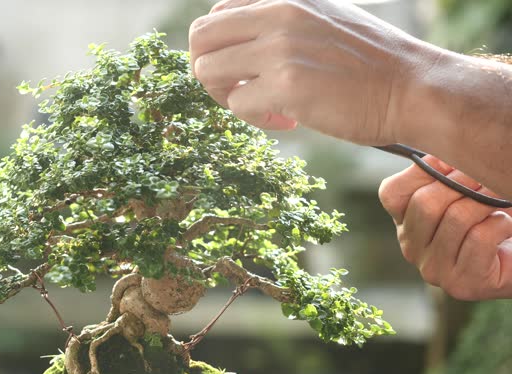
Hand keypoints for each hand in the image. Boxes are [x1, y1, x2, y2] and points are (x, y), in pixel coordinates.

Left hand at [189, 0, 438, 145]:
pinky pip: (237, 104)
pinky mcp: (286, 85)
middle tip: (237, 90)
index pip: (218, 14)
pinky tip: (288, 120)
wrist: (413, 88)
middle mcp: (278, 13)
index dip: (220, 49)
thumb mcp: (322, 20)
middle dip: (208, 71)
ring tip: (264, 105)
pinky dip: (255, 118)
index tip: (243, 69)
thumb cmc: (370, 64)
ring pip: (208, 72)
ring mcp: (279, 47)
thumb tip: (237, 46)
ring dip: (227, 96)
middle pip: (199, 38)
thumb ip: (280, 23)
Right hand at [378, 155, 511, 299]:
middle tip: (489, 176)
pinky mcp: (462, 284)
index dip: (424, 170)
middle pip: (425, 203)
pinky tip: (507, 224)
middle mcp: (412, 250)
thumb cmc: (490, 221)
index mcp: (405, 225)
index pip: (392, 193)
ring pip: (456, 218)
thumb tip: (443, 151)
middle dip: (463, 182)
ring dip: (487, 201)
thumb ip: (443, 174)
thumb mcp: (460, 194)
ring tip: (503, 197)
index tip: (455, 163)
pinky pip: (479, 238)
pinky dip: (501, 224)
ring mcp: (434, 270)